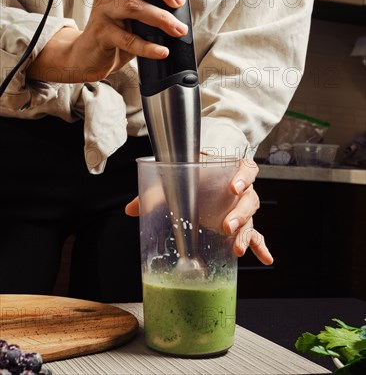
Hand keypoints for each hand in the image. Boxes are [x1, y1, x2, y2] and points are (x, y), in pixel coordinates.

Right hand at [27, 0, 187, 82]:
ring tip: (179, 30)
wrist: (88, 56)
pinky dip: (148, 47)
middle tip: (179, 1)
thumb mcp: (131, 10)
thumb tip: (182, 4)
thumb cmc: (117, 31)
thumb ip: (149, 0)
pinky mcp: (102, 34)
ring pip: (133, 5)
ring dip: (162, 18)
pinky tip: (162, 51)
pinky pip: (128, 39)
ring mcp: (103, 11)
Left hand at [125, 158, 273, 264]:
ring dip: (244, 233)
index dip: (243, 177)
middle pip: (248, 199)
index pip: (246, 169)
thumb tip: (129, 210)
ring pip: (251, 219)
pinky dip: (260, 246)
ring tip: (236, 248)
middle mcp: (240, 190)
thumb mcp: (175, 181)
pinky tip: (266, 258)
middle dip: (239, 214)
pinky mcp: (241, 224)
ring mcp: (241, 208)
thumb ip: (155, 193)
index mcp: (228, 171)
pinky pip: (255, 235)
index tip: (233, 187)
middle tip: (226, 226)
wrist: (203, 179)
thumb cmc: (193, 176)